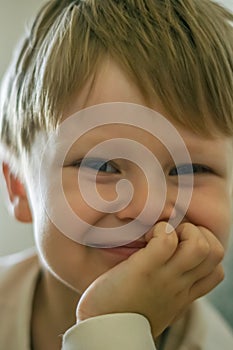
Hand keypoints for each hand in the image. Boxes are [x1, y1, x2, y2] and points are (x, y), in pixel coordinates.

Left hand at [76, 222, 223, 337]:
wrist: (103, 333)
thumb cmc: (122, 314)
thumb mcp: (156, 305)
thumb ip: (169, 290)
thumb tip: (171, 271)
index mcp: (183, 294)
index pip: (217, 270)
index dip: (206, 249)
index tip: (181, 246)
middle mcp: (180, 286)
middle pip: (215, 252)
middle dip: (198, 233)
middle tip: (172, 236)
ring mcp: (165, 278)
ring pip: (200, 245)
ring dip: (182, 230)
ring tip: (159, 236)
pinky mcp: (145, 270)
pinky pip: (167, 241)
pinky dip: (159, 230)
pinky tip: (145, 239)